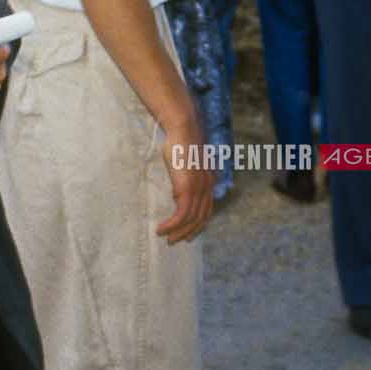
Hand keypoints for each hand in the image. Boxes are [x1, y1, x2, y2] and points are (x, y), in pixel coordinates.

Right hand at [157, 117, 213, 242]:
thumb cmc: (181, 142)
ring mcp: (198, 189)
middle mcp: (207, 187)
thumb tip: (178, 187)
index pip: (207, 209)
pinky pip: (181, 215)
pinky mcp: (187, 189)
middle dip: (188, 232)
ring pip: (191, 220)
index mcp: (209, 181)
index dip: (198, 223)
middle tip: (175, 240)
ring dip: (178, 232)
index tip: (187, 232)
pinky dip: (172, 225)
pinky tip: (161, 229)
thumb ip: (186, 175)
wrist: (184, 129)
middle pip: (201, 218)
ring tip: (166, 237)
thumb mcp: (187, 161)